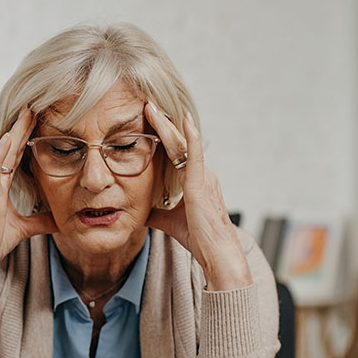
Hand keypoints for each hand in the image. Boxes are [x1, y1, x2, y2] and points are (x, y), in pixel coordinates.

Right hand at [0, 108, 57, 286]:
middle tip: (33, 107)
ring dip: (13, 135)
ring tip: (25, 115)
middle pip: (8, 151)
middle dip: (20, 129)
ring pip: (0, 156)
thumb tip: (61, 219)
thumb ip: (40, 221)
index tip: (36, 121)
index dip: (24, 140)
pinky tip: (8, 140)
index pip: (13, 159)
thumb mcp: (22, 230)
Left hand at [143, 102, 249, 289]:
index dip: (162, 136)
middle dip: (162, 124)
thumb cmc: (199, 239)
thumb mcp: (169, 222)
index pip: (174, 153)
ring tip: (153, 106)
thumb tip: (140, 212)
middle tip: (146, 104)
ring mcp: (203, 177)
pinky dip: (190, 137)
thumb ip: (157, 212)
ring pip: (183, 144)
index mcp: (194, 181)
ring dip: (168, 124)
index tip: (146, 119)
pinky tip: (184, 120)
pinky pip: (196, 156)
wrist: (216, 254)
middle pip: (178, 143)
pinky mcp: (202, 184)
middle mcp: (201, 174)